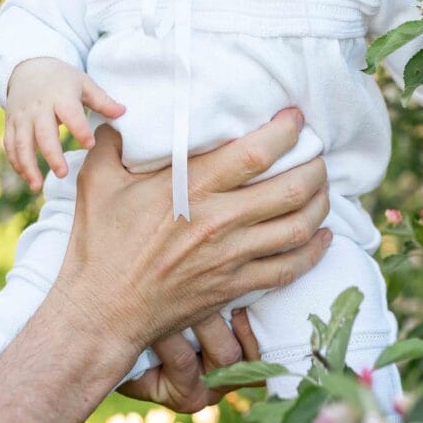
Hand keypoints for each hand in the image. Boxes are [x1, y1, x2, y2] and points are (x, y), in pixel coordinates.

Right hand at [0, 108, 328, 422]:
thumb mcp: (98, 180)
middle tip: (317, 151)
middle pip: (291, 189)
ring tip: (323, 185)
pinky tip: (323, 236)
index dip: (285, 132)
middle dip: (315, 165)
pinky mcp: (235, 286)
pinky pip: (289, 268)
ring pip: (298, 227)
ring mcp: (232, 257)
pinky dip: (314, 250)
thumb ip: (113, 139)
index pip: (255, 153)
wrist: (101, 312)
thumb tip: (118, 110)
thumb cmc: (99, 243)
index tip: (295, 117)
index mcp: (192, 187)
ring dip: (320, 203)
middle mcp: (220, 220)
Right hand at [4, 57, 125, 189]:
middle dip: (51, 154)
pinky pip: (10, 144)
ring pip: (21, 142)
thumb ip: (102, 100)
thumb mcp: (84, 83)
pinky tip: (26, 178)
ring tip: (36, 185)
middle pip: (43, 133)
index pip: (70, 114)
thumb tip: (123, 112)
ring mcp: (22, 115)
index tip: (90, 145)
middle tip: (62, 173)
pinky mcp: (10, 122)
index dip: (80, 129)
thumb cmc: (62, 79)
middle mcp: (39, 107)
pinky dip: (16, 162)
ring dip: (27, 165)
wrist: (30, 67)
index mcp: (60, 95)